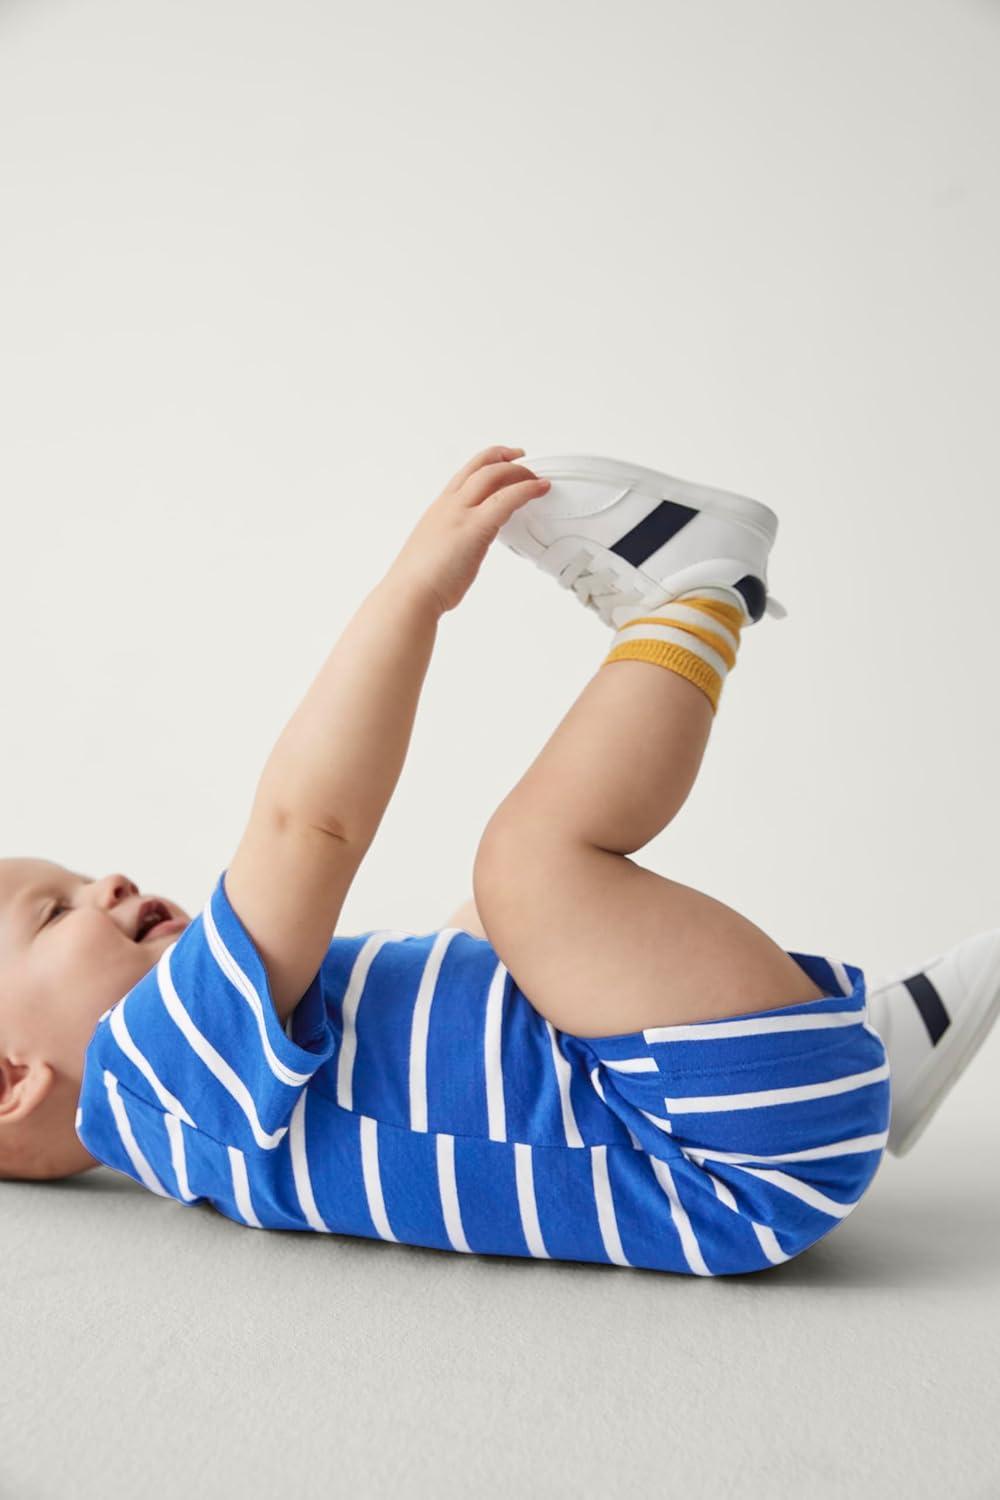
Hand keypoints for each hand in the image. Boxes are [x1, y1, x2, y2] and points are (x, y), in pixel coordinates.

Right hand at [389, 444, 549, 615]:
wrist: (410, 593)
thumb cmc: (420, 581)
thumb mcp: (436, 549)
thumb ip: (452, 540)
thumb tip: (465, 546)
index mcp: (439, 509)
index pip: (465, 475)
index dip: (487, 463)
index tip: (503, 461)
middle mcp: (449, 505)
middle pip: (480, 466)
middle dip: (505, 459)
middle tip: (524, 461)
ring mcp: (461, 514)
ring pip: (493, 475)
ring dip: (519, 472)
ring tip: (536, 479)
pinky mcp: (475, 528)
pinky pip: (506, 499)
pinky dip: (527, 489)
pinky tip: (540, 489)